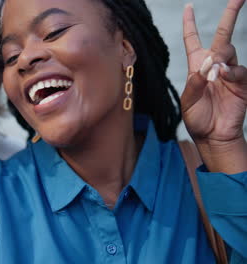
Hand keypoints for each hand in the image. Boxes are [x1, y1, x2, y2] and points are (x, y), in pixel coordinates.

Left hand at [182, 0, 246, 172]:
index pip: (193, 40)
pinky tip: (223, 77)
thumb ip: (195, 83)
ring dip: (220, 57)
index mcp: (197, 66)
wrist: (212, 135)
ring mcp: (230, 73)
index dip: (190, 24)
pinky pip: (239, 70)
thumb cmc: (197, 118)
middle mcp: (214, 65)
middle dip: (231, 14)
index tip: (188, 7)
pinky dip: (231, 72)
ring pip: (229, 51)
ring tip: (213, 74)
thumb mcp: (188, 101)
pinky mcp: (242, 83)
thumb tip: (207, 66)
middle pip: (223, 35)